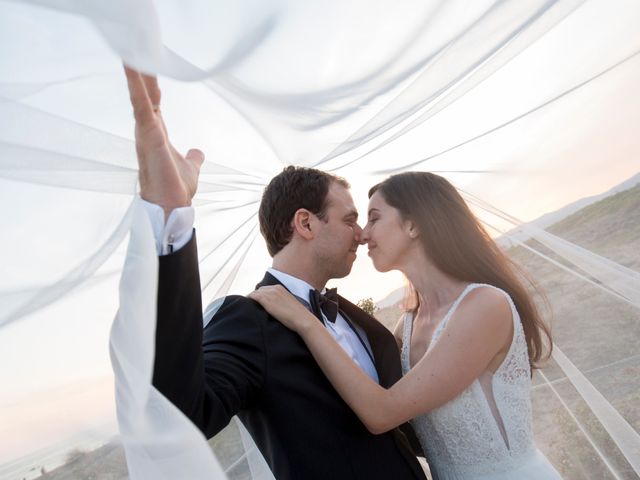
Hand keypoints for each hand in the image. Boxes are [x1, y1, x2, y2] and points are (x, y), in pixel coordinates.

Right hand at [124, 65, 203, 217]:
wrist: (173, 207)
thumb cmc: (176, 190)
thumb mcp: (191, 168)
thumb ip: (194, 158)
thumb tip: (198, 152)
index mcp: (157, 135)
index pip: (153, 104)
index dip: (151, 86)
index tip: (150, 67)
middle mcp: (148, 132)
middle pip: (143, 96)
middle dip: (139, 74)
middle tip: (136, 49)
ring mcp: (147, 135)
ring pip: (139, 99)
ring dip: (135, 77)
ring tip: (130, 53)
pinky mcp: (150, 138)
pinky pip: (142, 109)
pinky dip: (138, 90)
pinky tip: (134, 74)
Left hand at [248, 286, 317, 333]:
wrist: (301, 319)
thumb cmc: (297, 315)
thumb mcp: (288, 304)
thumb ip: (280, 302)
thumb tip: (275, 307)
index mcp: (280, 288)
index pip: (265, 289)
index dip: (260, 295)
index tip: (257, 302)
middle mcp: (274, 288)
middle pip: (259, 290)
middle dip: (255, 296)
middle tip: (251, 305)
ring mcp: (270, 294)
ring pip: (255, 293)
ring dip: (251, 299)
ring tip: (247, 306)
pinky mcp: (267, 300)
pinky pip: (253, 297)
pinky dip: (249, 299)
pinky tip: (246, 305)